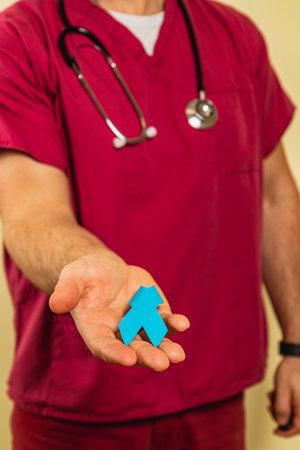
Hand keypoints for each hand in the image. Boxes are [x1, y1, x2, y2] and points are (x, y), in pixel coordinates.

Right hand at [49, 252, 189, 370]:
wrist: (104, 268)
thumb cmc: (84, 274)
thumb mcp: (73, 276)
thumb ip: (67, 291)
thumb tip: (56, 304)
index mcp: (95, 328)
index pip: (103, 345)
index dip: (115, 352)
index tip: (128, 359)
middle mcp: (118, 332)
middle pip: (133, 348)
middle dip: (147, 356)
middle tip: (162, 363)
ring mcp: (138, 323)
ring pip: (153, 339)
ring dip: (165, 347)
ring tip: (178, 355)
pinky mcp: (152, 312)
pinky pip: (164, 320)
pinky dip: (173, 323)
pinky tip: (183, 323)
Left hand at [268, 357, 299, 435]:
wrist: (295, 358)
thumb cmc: (290, 372)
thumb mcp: (282, 391)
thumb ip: (281, 409)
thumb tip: (280, 423)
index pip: (297, 428)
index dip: (285, 432)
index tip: (274, 431)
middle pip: (292, 420)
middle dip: (279, 414)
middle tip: (269, 406)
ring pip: (290, 411)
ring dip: (279, 406)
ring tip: (272, 395)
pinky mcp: (299, 396)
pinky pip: (291, 404)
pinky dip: (282, 400)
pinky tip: (276, 392)